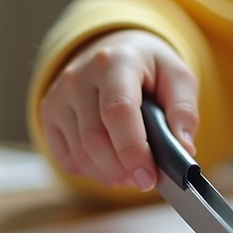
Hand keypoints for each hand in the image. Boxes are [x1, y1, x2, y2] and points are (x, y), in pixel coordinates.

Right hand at [40, 30, 198, 190]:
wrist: (115, 51)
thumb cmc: (149, 69)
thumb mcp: (178, 78)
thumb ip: (184, 111)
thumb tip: (183, 150)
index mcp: (115, 61)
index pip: (118, 112)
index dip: (133, 150)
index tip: (148, 178)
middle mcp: (79, 76)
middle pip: (95, 140)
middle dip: (122, 169)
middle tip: (145, 180)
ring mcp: (59, 96)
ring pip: (81, 154)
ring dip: (109, 174)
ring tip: (131, 172)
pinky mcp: (48, 114)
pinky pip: (67, 159)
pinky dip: (91, 172)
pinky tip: (110, 164)